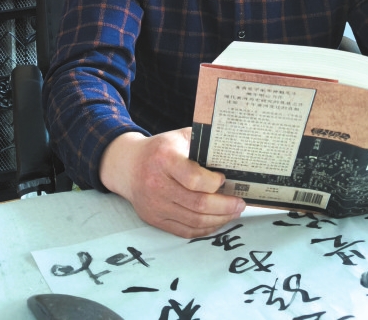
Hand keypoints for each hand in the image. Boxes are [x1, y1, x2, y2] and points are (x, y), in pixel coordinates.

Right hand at [100, 128, 245, 237]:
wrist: (128, 166)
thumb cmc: (160, 149)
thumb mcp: (179, 137)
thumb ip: (203, 142)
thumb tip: (233, 152)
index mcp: (164, 159)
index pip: (193, 178)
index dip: (214, 182)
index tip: (224, 179)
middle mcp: (157, 184)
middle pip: (197, 203)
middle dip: (225, 206)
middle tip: (240, 203)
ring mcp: (154, 205)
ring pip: (194, 221)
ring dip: (219, 219)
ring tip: (233, 213)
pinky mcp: (154, 219)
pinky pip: (185, 231)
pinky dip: (205, 229)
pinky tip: (217, 221)